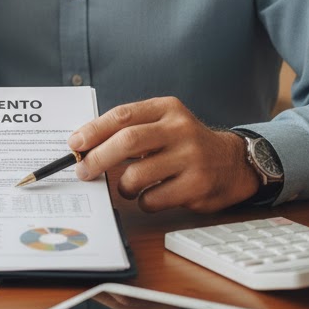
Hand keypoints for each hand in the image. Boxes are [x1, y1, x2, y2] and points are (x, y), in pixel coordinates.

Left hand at [68, 97, 259, 213]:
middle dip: (98, 158)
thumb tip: (85, 146)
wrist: (233, 162)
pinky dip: (142, 200)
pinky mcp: (197, 186)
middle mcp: (180, 129)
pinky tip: (148, 195)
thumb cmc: (184, 143)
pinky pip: (153, 198)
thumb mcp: (163, 122)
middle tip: (83, 170)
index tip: (75, 144)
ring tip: (125, 186)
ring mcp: (191, 158)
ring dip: (122, 185)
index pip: (122, 115)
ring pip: (137, 174)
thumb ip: (130, 128)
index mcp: (167, 108)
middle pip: (128, 141)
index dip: (94, 130)